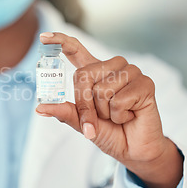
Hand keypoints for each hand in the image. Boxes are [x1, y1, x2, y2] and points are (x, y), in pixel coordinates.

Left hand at [36, 32, 182, 187]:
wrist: (134, 150)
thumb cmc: (108, 132)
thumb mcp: (81, 123)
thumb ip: (64, 112)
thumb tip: (40, 107)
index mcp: (94, 71)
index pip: (75, 49)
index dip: (60, 41)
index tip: (43, 38)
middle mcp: (112, 67)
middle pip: (83, 76)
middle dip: (85, 105)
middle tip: (99, 119)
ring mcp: (131, 72)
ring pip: (102, 90)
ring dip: (106, 112)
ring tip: (118, 115)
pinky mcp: (145, 83)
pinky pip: (119, 100)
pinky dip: (120, 115)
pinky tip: (130, 115)